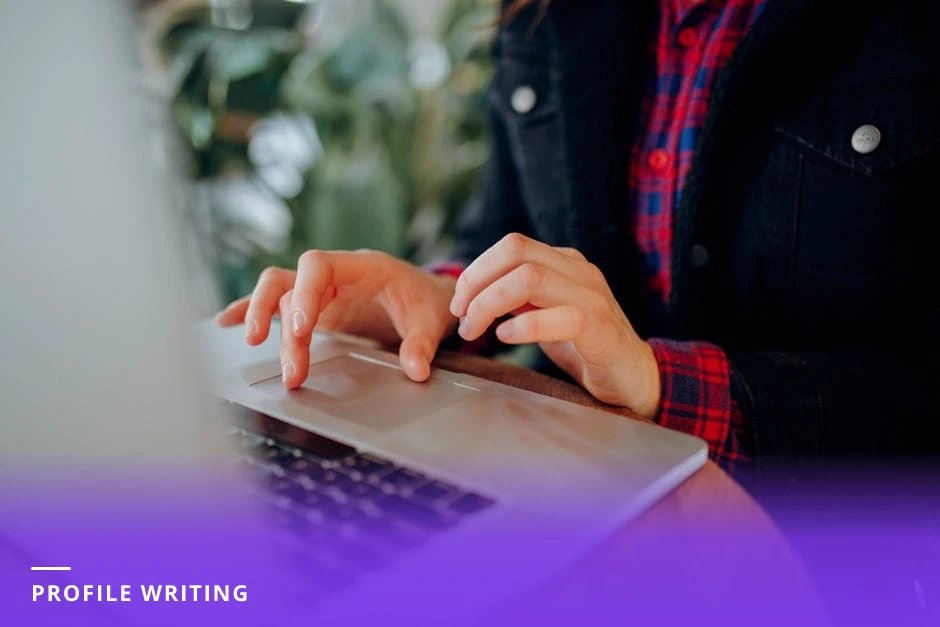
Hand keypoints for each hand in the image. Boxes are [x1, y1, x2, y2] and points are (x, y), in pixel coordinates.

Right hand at [215, 250, 457, 387]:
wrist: (428, 296)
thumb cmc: (427, 300)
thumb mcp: (432, 319)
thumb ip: (422, 343)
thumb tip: (415, 370)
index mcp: (362, 265)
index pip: (318, 264)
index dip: (305, 293)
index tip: (303, 329)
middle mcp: (335, 273)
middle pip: (290, 282)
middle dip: (278, 316)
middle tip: (283, 358)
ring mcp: (321, 289)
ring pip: (280, 294)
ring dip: (267, 321)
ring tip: (265, 354)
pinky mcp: (315, 306)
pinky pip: (278, 301)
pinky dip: (251, 309)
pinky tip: (227, 321)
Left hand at [449, 233, 661, 418]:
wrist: (635, 377)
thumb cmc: (585, 347)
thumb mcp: (545, 314)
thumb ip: (518, 298)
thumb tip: (474, 292)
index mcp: (566, 263)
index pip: (512, 245)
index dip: (477, 269)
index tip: (459, 302)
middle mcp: (580, 272)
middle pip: (516, 252)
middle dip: (477, 282)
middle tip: (461, 316)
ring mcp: (593, 298)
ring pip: (531, 278)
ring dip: (490, 304)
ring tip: (476, 330)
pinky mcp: (601, 330)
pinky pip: (560, 318)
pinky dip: (523, 327)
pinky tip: (506, 338)